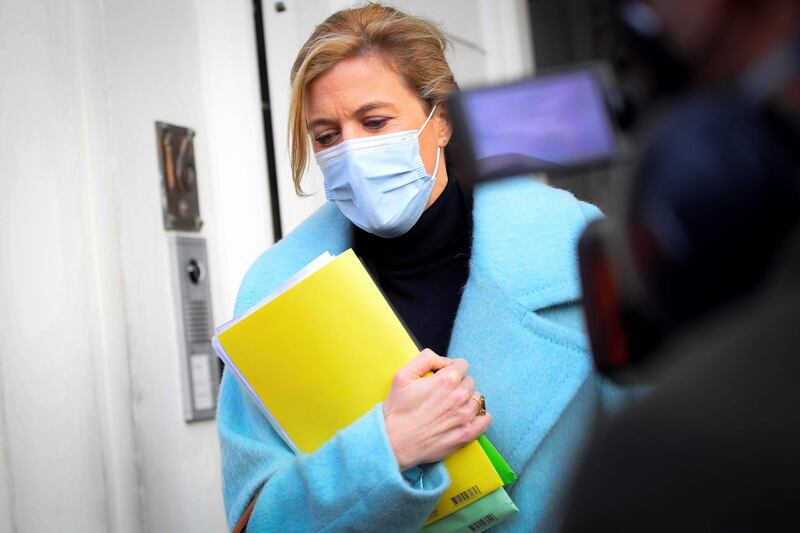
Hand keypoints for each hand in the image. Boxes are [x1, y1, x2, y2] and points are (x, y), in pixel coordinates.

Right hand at [383, 349, 491, 469]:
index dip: (451, 369)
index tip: (443, 377)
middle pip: (470, 381)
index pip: (462, 364)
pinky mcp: (467, 434)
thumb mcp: (403, 376)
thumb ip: (425, 359)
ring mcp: (465, 416)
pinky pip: (485, 419)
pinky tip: (466, 417)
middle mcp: (459, 396)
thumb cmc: (397, 410)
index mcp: (446, 380)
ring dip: (467, 400)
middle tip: (444, 394)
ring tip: (452, 407)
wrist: (394, 443)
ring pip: (477, 399)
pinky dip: (479, 416)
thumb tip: (443, 360)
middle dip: (458, 384)